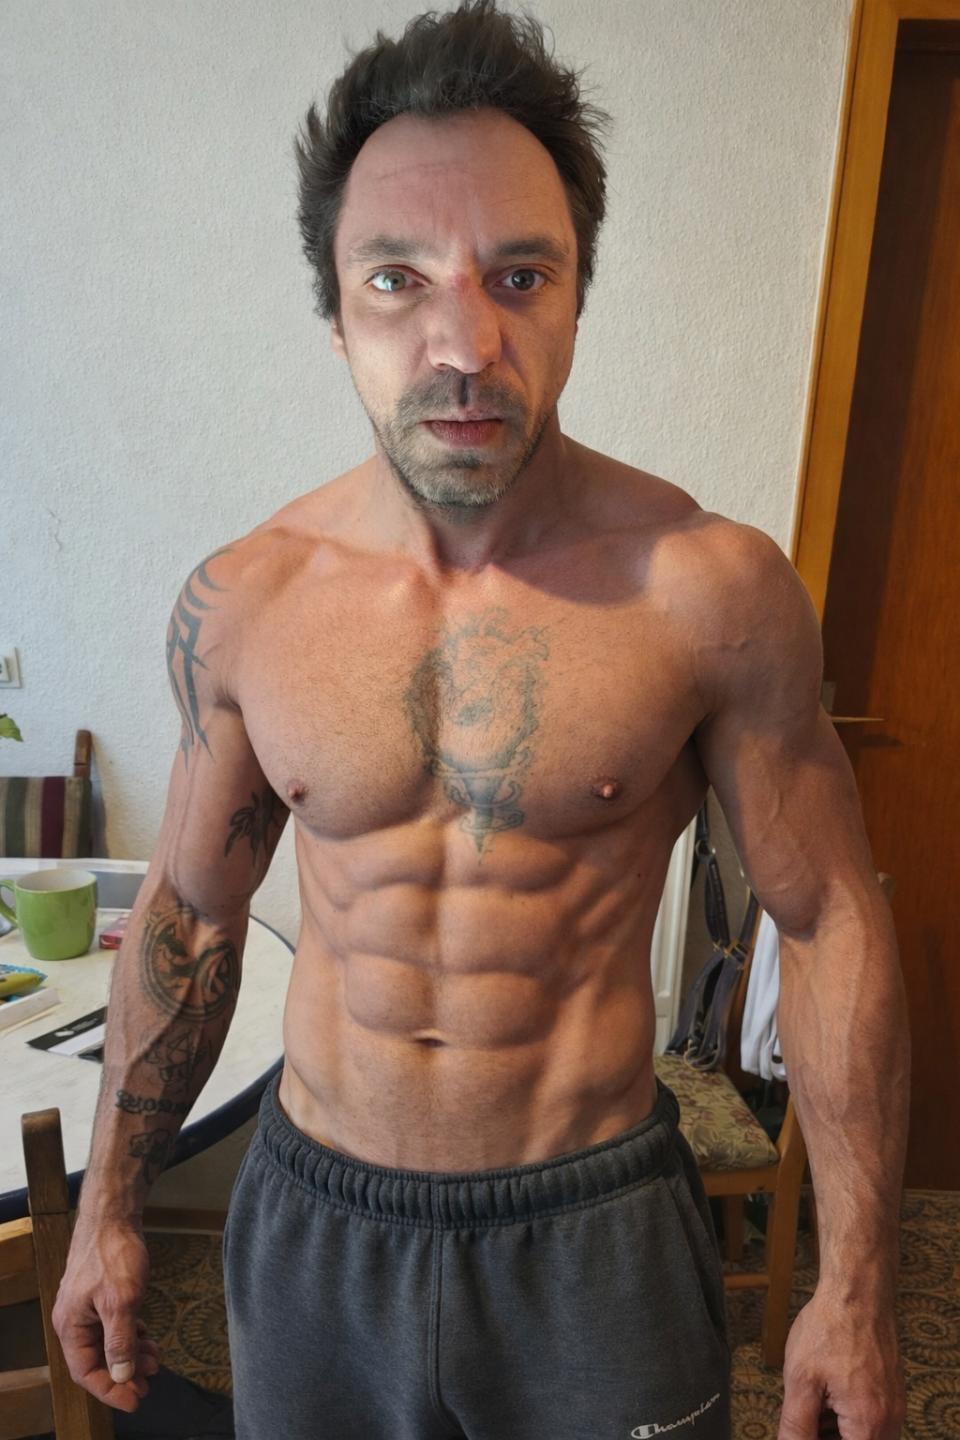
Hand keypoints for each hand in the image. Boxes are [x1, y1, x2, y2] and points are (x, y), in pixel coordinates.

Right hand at [51, 1217, 160, 1412]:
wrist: (113, 1213)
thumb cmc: (112, 1254)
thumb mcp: (121, 1301)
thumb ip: (120, 1342)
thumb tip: (121, 1376)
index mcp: (71, 1326)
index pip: (87, 1372)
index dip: (111, 1390)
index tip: (136, 1399)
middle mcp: (74, 1319)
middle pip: (98, 1360)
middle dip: (125, 1373)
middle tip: (151, 1381)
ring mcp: (86, 1305)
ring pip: (108, 1342)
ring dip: (131, 1354)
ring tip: (156, 1359)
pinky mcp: (99, 1293)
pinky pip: (113, 1324)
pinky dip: (131, 1334)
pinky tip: (147, 1336)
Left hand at [777, 1285, 905, 1438]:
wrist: (858, 1291)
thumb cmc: (830, 1328)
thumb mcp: (801, 1380)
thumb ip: (796, 1426)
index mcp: (868, 1425)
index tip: (805, 1428)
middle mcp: (890, 1422)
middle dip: (827, 1435)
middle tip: (806, 1414)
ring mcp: (895, 1407)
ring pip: (864, 1436)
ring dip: (837, 1429)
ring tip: (815, 1401)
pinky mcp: (893, 1393)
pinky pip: (872, 1421)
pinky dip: (849, 1417)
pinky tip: (828, 1394)